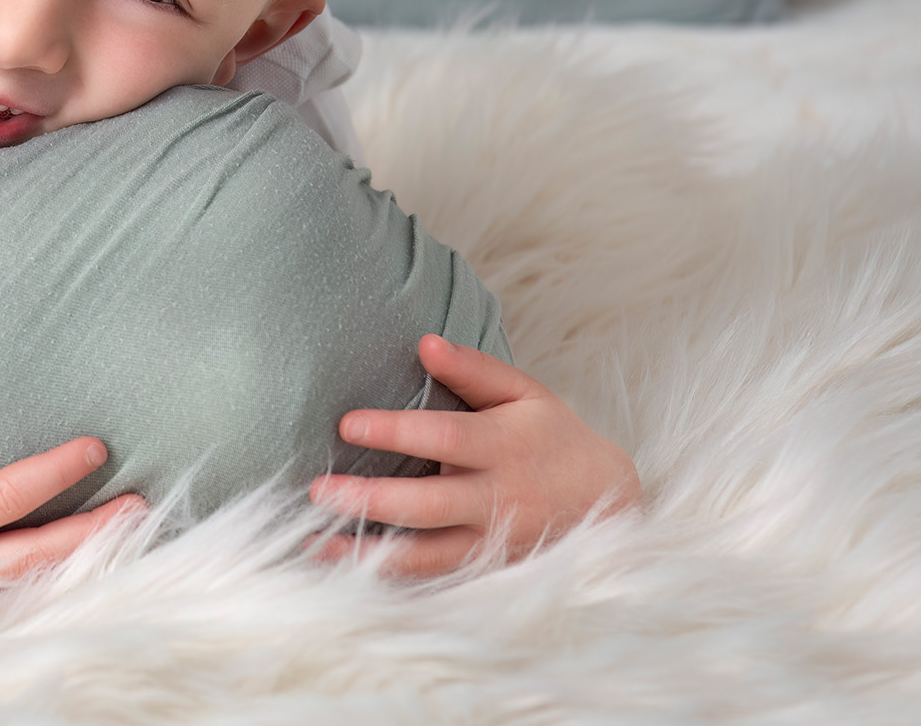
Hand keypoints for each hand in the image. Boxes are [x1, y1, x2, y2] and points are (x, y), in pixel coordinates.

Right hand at [0, 397, 140, 593]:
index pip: (4, 498)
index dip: (54, 473)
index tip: (95, 449)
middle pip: (34, 554)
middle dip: (91, 532)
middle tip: (140, 508)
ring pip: (25, 589)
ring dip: (76, 565)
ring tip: (120, 541)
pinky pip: (2, 608)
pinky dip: (41, 591)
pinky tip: (66, 577)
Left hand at [307, 335, 639, 576]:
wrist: (607, 502)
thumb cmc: (552, 437)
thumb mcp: (525, 393)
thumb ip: (474, 369)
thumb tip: (425, 342)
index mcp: (503, 447)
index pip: (443, 438)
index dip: (395, 432)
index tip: (346, 424)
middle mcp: (497, 499)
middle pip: (428, 505)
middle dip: (370, 501)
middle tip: (317, 489)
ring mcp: (491, 541)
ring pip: (424, 555)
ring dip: (366, 551)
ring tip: (312, 541)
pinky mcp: (484, 569)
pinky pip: (429, 578)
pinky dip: (385, 575)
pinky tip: (342, 568)